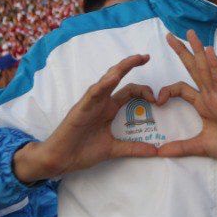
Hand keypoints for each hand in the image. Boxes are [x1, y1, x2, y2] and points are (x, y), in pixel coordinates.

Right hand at [12, 55, 159, 182]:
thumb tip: (155, 151)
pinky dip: (102, 85)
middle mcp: (101, 102)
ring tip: (134, 59)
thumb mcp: (114, 150)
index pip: (129, 91)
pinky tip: (113, 78)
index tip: (157, 99)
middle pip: (118, 78)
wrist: (60, 160)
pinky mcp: (80, 108)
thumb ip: (134, 148)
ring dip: (120, 69)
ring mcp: (90, 103)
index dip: (144, 90)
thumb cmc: (82, 151)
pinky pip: (92, 94)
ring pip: (106, 80)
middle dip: (131, 65)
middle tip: (146, 56)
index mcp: (109, 108)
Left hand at [155, 31, 216, 164]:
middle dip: (182, 52)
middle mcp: (210, 95)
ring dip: (199, 50)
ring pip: (207, 69)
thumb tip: (160, 152)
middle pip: (194, 69)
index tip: (157, 100)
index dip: (167, 90)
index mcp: (203, 103)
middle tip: (169, 35)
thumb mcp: (199, 147)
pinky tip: (209, 52)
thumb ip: (180, 147)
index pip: (181, 88)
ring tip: (191, 33)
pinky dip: (215, 65)